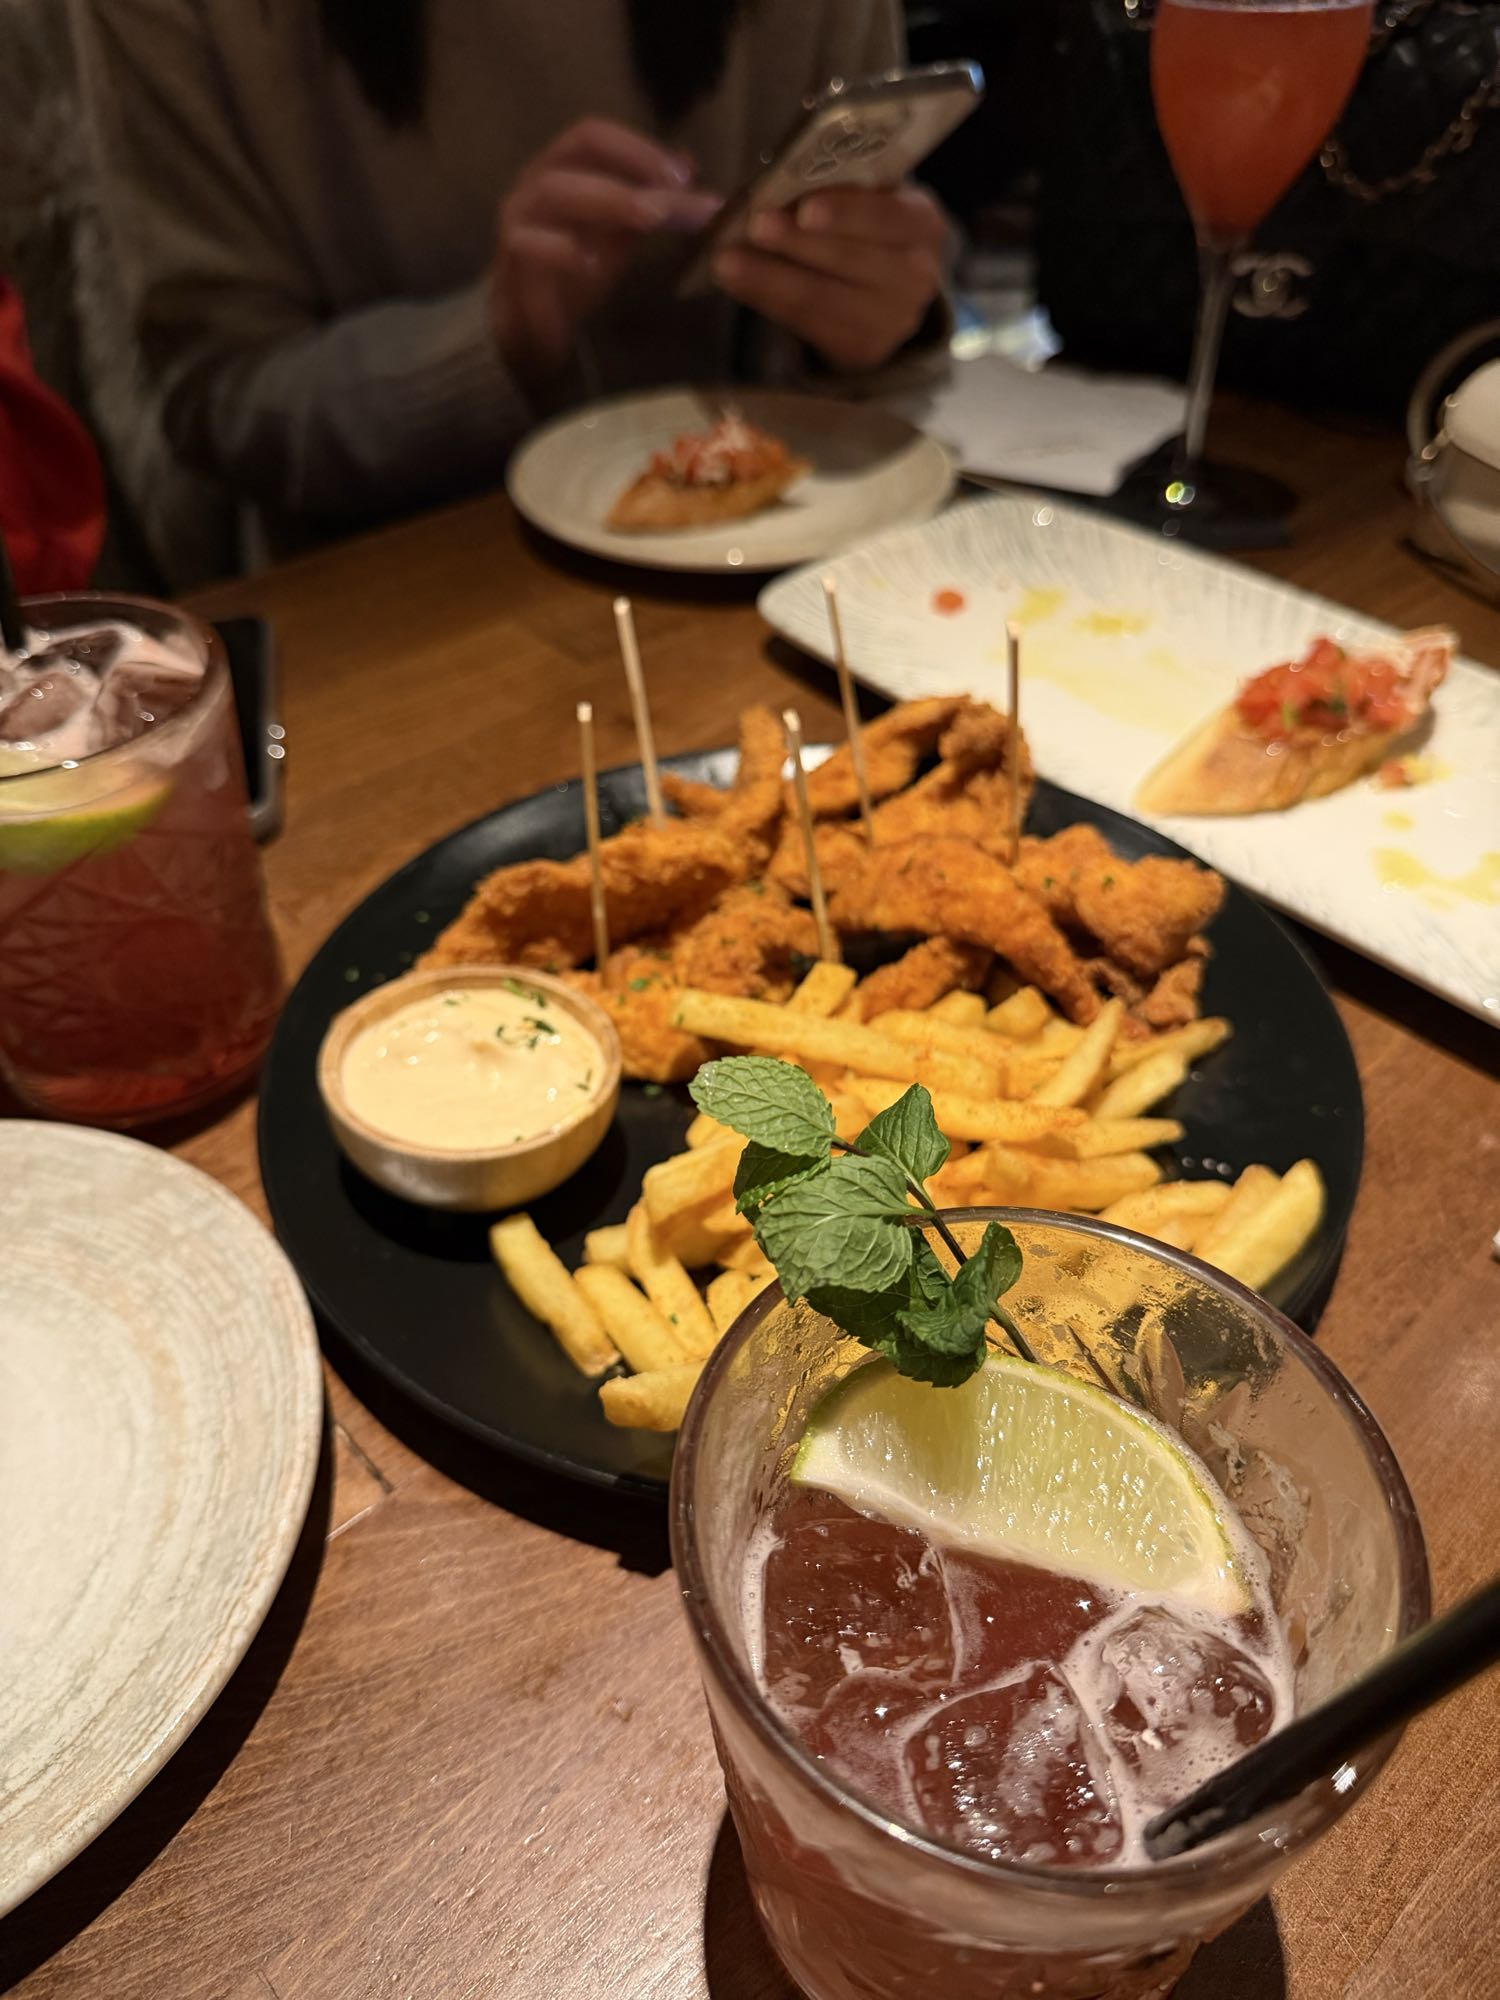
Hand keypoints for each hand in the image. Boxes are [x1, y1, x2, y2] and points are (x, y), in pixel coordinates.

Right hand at [494, 118, 721, 389]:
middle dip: (631, 163)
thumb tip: (688, 167)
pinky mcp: (510, 258)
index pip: (596, 135)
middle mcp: (537, 180)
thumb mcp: (620, 234)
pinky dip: (562, 249)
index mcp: (563, 167)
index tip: (683, 175)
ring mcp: (520, 217)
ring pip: (554, 188)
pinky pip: (528, 242)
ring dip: (608, 198)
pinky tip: (593, 265)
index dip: (638, 146)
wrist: (529, 325)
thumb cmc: (573, 272)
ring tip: (649, 219)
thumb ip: (649, 202)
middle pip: (579, 147)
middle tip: (675, 193)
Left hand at [711, 185, 946, 372]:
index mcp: (922, 223)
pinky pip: (806, 323)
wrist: (889, 291)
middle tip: (754, 225)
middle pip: (849, 259)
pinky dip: (765, 299)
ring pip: (821, 296)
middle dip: (797, 242)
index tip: (805, 208)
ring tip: (727, 260)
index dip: (846, 213)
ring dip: (768, 276)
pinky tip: (735, 281)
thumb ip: (836, 187)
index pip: (885, 217)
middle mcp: (916, 276)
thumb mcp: (869, 198)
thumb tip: (776, 179)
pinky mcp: (862, 349)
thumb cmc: (868, 227)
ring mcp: (892, 320)